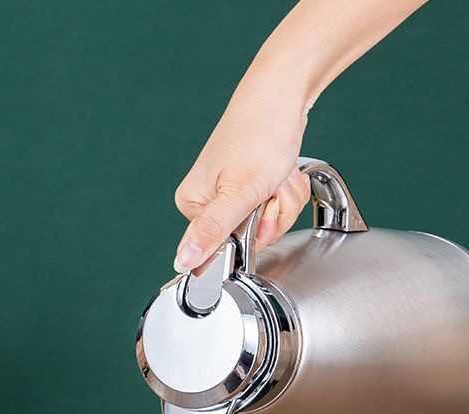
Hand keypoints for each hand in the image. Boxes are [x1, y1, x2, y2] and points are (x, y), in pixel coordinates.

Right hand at [173, 94, 311, 273]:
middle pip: (253, 236)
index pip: (230, 248)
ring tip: (277, 173)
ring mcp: (232, 191)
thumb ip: (211, 231)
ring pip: (270, 222)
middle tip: (271, 185)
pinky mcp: (251, 183)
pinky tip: (282, 171)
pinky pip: (277, 206)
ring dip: (284, 200)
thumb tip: (182, 261)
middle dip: (274, 214)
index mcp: (194, 205)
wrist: (282, 96)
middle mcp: (209, 200)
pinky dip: (286, 191)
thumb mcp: (238, 194)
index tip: (259, 203)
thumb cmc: (261, 136)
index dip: (255, 232)